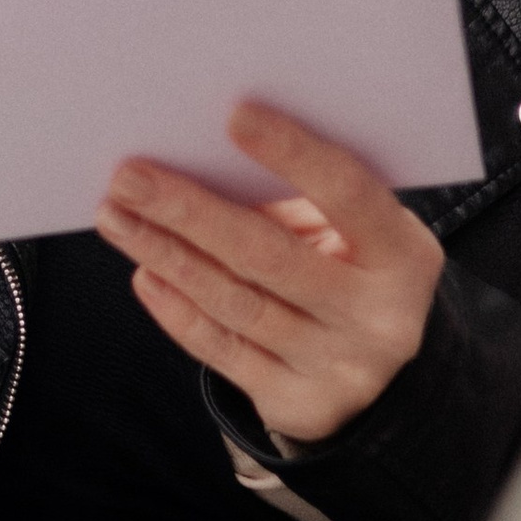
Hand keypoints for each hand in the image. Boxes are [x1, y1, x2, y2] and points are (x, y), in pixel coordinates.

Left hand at [98, 101, 443, 445]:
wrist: (383, 380)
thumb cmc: (353, 270)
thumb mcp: (354, 234)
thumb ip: (297, 203)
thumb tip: (201, 159)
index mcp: (404, 256)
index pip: (347, 195)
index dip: (293, 154)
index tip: (233, 114)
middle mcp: (378, 317)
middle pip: (270, 255)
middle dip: (190, 211)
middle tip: (128, 177)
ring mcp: (339, 368)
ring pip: (235, 303)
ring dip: (165, 255)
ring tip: (116, 217)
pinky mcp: (299, 405)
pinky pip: (223, 351)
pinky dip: (177, 309)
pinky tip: (144, 272)